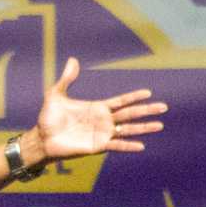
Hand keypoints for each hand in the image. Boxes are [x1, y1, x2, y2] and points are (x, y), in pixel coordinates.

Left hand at [32, 57, 166, 160]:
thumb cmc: (48, 118)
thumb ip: (66, 79)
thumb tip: (73, 60)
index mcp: (97, 108)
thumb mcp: (56, 95)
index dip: (134, 97)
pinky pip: (116, 145)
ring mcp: (102, 134)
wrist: (42, 138)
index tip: (148, 92)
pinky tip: (141, 145)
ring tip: (159, 125)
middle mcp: (103, 121)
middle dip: (146, 110)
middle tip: (164, 107)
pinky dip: (128, 145)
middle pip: (130, 114)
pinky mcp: (97, 146)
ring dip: (143, 128)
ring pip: (128, 130)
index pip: (121, 101)